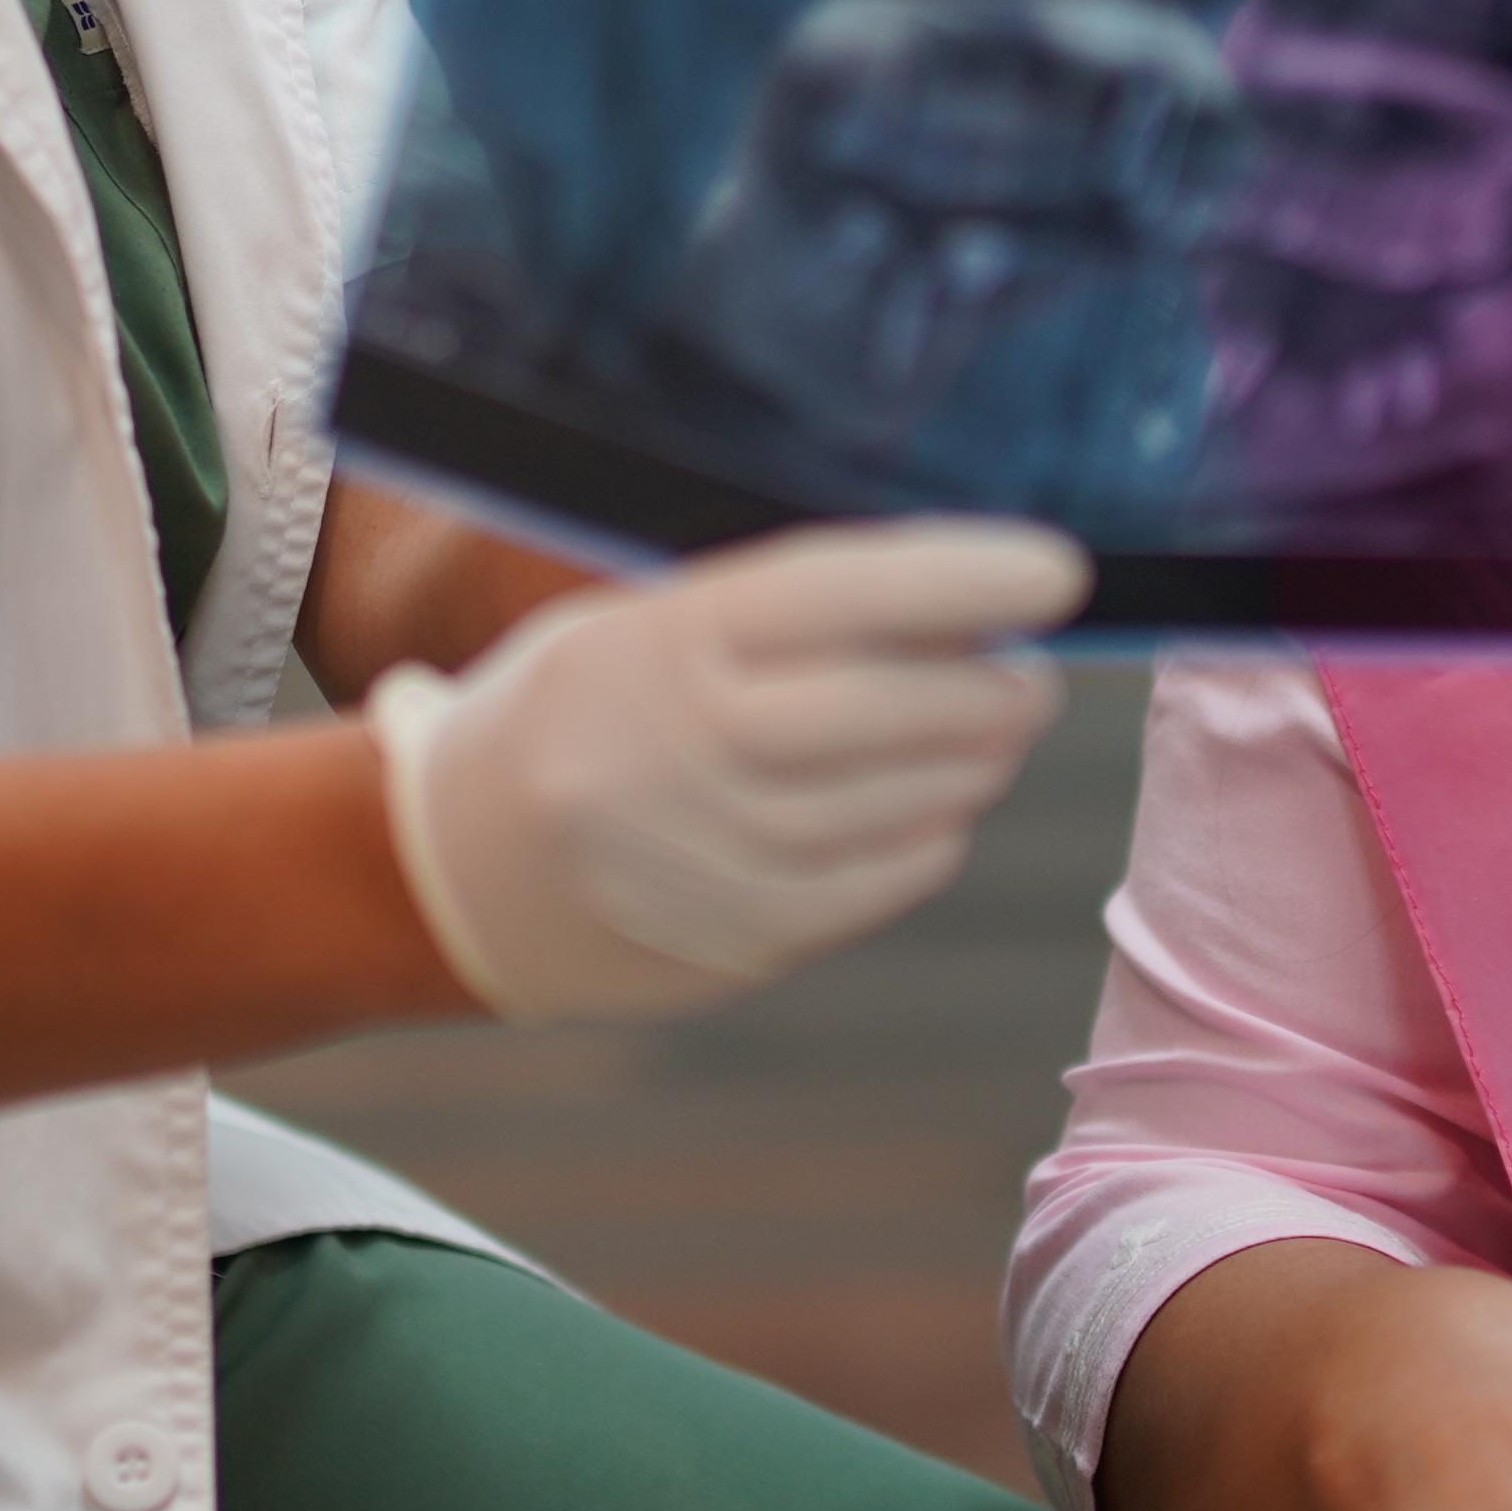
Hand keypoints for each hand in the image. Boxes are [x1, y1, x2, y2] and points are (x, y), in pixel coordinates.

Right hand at [362, 520, 1076, 1017]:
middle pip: (887, 710)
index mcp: (659, 643)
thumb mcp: (649, 625)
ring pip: (901, 804)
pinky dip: (928, 838)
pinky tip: (932, 807)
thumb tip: (966, 613)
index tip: (1057, 571)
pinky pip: (879, 884)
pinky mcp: (734, 939)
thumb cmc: (583, 711)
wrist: (454, 866)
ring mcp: (707, 855)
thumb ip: (791, 618)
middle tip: (1033, 674)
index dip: (960, 578)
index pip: (836, 593)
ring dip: (973, 765)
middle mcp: (681, 748)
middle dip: (993, 691)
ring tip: (989, 734)